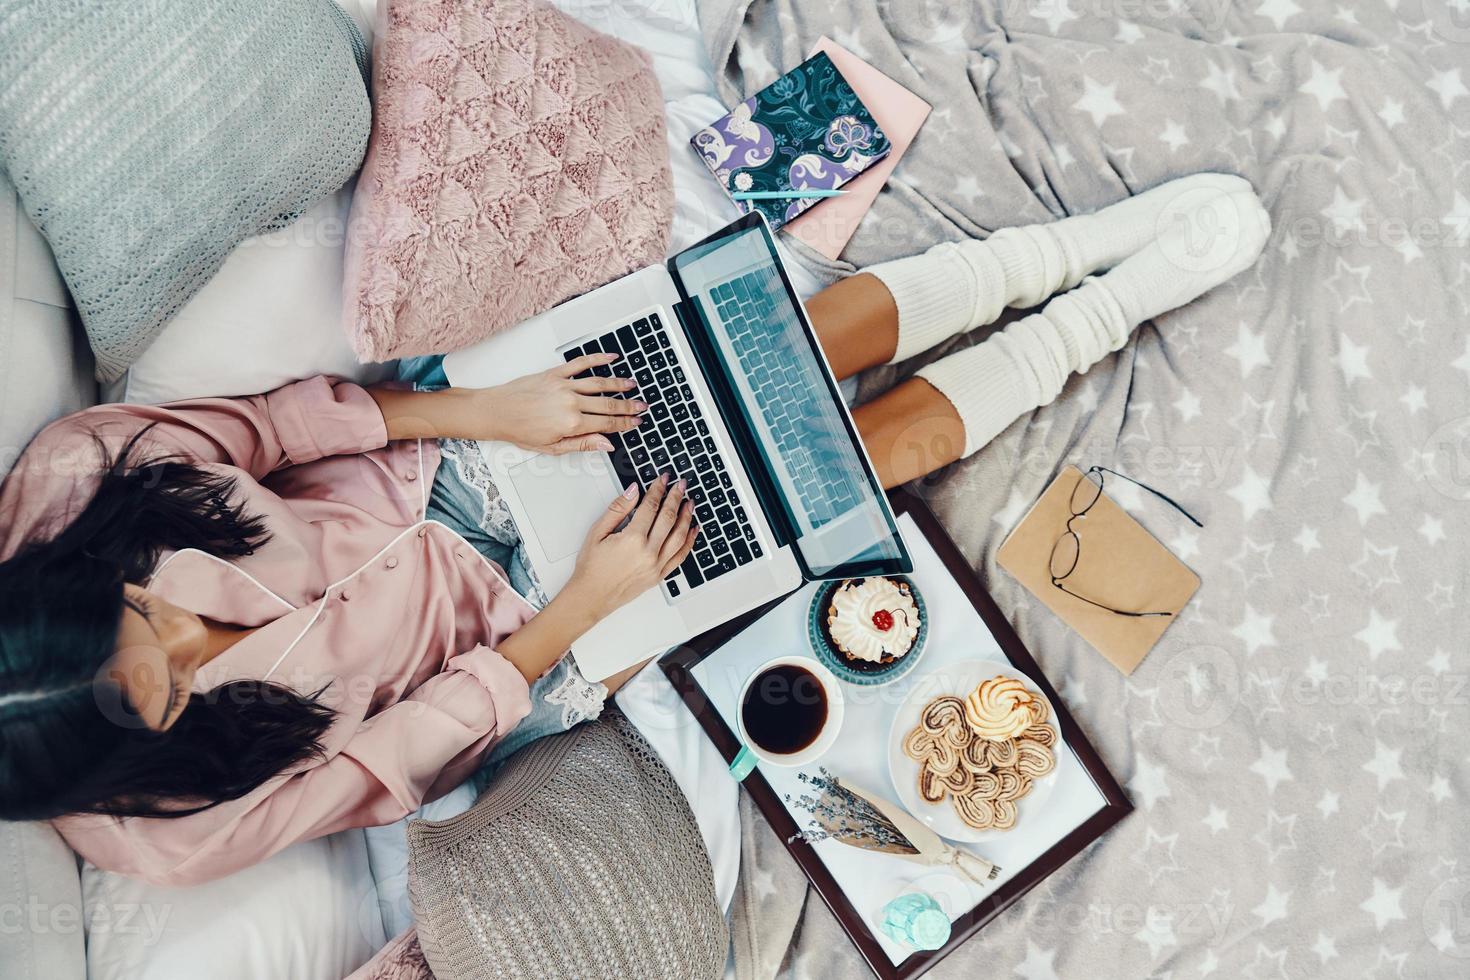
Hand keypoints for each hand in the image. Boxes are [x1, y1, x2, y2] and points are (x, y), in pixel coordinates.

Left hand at [479, 354, 645, 453]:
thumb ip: (583, 444)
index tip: (636, 422)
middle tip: (642, 406)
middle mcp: (570, 402)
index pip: (607, 423)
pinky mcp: (555, 373)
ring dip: (619, 383)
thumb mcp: (553, 447)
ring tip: (632, 385)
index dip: (625, 423)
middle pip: (608, 404)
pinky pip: (580, 364)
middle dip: (628, 405)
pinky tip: (611, 357)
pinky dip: (597, 359)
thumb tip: (606, 444)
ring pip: (599, 383)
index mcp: (572, 423)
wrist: (497, 412)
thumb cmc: (520, 430)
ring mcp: (564, 385)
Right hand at [561, 475, 698, 620]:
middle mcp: (648, 553)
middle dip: (676, 497)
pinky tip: (693, 529)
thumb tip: (633, 491)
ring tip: (690, 502)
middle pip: (669, 518)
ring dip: (687, 516)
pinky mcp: (659, 575)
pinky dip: (690, 541)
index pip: (651, 506)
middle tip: (681, 485)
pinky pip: (681, 556)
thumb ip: (618, 509)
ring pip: (679, 536)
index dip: (658, 489)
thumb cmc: (591, 568)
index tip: (663, 479)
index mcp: (632, 540)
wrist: (591, 596)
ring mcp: (656, 565)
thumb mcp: (597, 532)